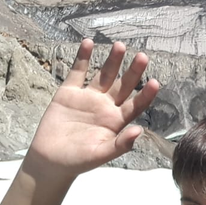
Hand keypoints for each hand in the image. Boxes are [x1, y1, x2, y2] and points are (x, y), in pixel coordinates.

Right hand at [24, 39, 159, 178]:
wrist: (49, 161)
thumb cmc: (77, 161)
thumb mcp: (100, 155)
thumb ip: (120, 145)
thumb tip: (139, 132)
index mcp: (116, 121)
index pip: (135, 105)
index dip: (145, 94)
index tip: (155, 82)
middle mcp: (105, 106)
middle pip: (123, 85)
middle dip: (133, 71)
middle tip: (143, 57)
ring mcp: (88, 98)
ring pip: (104, 75)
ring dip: (112, 61)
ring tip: (120, 46)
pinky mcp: (68, 93)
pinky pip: (77, 72)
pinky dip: (83, 58)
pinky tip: (88, 43)